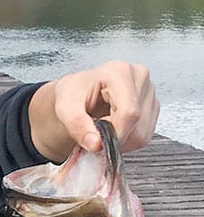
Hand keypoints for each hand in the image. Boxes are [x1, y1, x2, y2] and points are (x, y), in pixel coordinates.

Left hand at [29, 61, 158, 160]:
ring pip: (142, 133)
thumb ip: (77, 125)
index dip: (115, 134)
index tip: (98, 142)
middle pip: (137, 124)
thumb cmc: (73, 95)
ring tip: (103, 129)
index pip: (129, 112)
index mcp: (119, 72)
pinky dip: (127, 140)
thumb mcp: (65, 108)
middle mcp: (139, 76)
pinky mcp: (152, 105)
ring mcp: (149, 91)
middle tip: (96, 133)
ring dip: (121, 141)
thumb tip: (96, 144)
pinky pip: (145, 135)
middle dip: (115, 137)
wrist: (78, 94)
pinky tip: (114, 129)